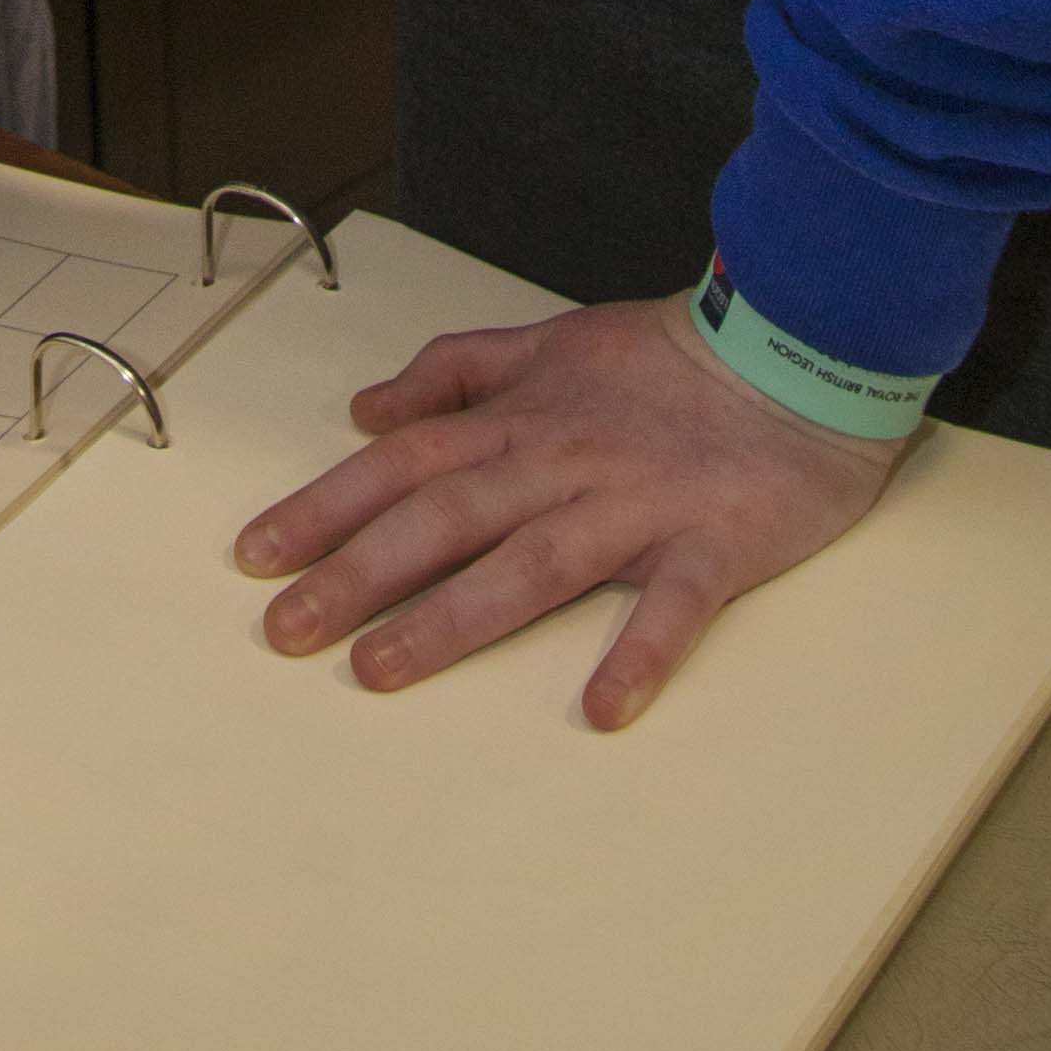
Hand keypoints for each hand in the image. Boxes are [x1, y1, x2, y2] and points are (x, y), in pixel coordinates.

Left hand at [233, 292, 906, 729]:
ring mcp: (635, 505)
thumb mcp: (549, 341)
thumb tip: (368, 408)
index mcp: (521, 418)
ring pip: (532, 563)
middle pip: (445, 516)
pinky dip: (639, 652)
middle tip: (284, 629)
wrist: (795, 349)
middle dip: (358, 573)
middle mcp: (561, 462)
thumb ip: (457, 372)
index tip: (256, 555)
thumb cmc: (667, 358)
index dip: (327, 507)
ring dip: (454, 617)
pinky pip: (673, 604)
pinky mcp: (711, 544)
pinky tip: (603, 708)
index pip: (403, 463)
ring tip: (381, 671)